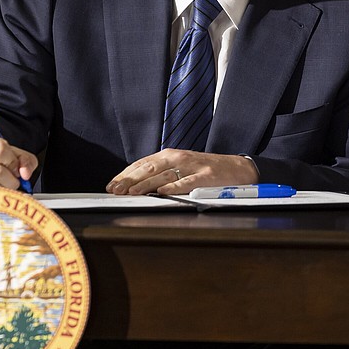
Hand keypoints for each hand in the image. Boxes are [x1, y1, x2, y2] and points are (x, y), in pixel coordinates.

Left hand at [106, 149, 257, 194]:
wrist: (236, 168)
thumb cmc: (203, 170)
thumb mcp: (179, 167)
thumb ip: (159, 173)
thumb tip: (134, 185)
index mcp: (168, 155)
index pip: (141, 164)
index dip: (124, 175)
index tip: (111, 185)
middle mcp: (177, 158)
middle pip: (148, 168)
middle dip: (129, 180)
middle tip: (115, 191)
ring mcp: (191, 166)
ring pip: (163, 175)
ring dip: (145, 184)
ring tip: (131, 193)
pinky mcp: (206, 176)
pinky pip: (187, 182)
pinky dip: (174, 187)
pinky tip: (161, 193)